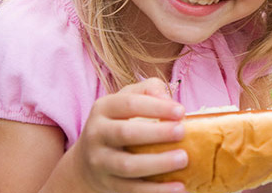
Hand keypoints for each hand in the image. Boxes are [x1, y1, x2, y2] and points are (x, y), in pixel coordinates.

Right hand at [66, 78, 189, 192]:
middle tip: (182, 132)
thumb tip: (169, 100)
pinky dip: (156, 190)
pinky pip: (132, 189)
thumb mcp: (128, 99)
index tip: (181, 111)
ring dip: (158, 164)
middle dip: (156, 133)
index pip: (129, 104)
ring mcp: (100, 161)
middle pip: (125, 133)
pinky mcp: (108, 184)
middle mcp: (97, 134)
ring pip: (127, 165)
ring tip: (183, 159)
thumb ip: (149, 89)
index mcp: (104, 109)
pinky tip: (179, 187)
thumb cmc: (120, 121)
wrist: (88, 160)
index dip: (156, 107)